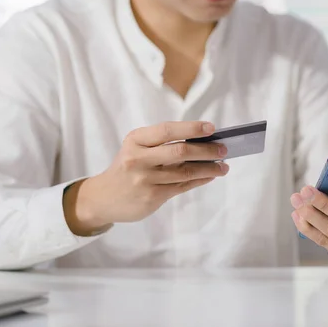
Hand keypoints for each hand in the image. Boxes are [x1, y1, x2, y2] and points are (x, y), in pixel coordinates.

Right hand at [63, 121, 228, 235]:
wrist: (103, 198)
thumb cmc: (128, 167)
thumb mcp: (137, 148)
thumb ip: (163, 144)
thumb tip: (203, 140)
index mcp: (135, 140)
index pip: (167, 130)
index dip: (191, 128)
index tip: (211, 128)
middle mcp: (138, 159)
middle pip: (180, 151)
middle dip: (207, 150)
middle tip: (224, 149)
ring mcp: (145, 180)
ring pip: (185, 172)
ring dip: (209, 168)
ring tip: (223, 166)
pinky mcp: (152, 197)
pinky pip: (183, 186)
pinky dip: (200, 180)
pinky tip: (210, 176)